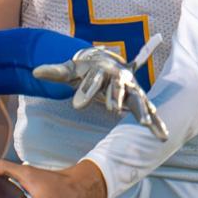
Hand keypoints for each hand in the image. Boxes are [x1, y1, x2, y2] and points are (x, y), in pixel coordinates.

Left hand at [33, 34, 168, 140]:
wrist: (106, 62)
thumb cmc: (86, 70)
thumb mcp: (70, 71)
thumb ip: (55, 72)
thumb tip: (34, 71)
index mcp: (101, 69)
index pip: (92, 80)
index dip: (85, 91)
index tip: (76, 105)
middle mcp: (119, 77)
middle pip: (117, 87)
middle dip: (115, 97)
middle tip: (111, 110)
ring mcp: (131, 88)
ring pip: (137, 99)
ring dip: (142, 110)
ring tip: (145, 122)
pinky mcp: (139, 98)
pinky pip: (150, 111)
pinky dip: (156, 122)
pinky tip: (162, 135)